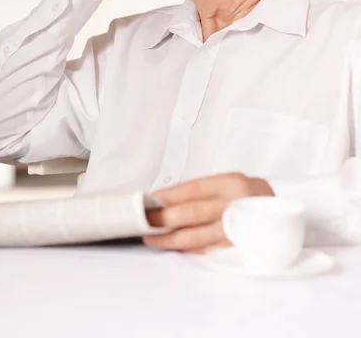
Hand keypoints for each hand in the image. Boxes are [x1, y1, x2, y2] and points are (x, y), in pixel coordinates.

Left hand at [144, 173, 273, 253]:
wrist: (283, 210)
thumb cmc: (248, 193)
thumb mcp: (228, 181)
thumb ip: (201, 190)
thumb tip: (166, 199)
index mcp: (230, 183)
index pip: (195, 189)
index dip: (171, 196)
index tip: (152, 200)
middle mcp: (234, 205)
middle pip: (194, 213)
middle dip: (165, 218)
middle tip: (146, 221)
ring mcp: (235, 228)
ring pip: (197, 236)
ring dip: (171, 238)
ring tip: (152, 238)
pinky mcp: (235, 246)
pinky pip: (207, 249)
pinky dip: (187, 248)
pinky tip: (173, 246)